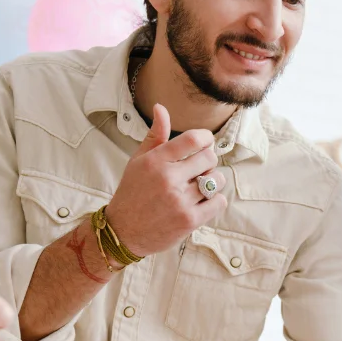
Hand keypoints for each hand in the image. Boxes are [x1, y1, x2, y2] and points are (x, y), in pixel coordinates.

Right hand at [104, 104, 228, 256]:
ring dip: (213, 182)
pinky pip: (218, 202)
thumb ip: (155, 136)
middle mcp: (168, 179)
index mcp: (155, 161)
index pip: (194, 139)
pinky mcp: (189, 220)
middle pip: (210, 158)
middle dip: (208, 161)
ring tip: (199, 186)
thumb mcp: (138, 161)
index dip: (206, 138)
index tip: (205, 143)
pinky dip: (215, 200)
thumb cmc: (132, 193)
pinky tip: (203, 201)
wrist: (123, 232)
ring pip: (217, 180)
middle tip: (198, 169)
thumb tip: (161, 107)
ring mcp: (179, 201)